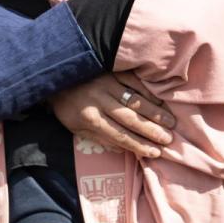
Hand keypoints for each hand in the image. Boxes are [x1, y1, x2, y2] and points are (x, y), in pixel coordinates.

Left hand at [50, 72, 175, 158]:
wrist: (52, 74)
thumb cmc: (66, 106)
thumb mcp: (76, 128)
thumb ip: (100, 138)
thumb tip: (125, 149)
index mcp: (90, 118)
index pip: (120, 136)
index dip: (139, 145)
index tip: (155, 153)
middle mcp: (100, 101)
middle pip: (131, 119)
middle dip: (152, 131)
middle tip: (169, 139)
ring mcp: (107, 83)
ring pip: (136, 101)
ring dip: (155, 113)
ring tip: (171, 123)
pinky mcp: (112, 70)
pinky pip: (135, 81)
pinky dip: (149, 92)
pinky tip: (161, 101)